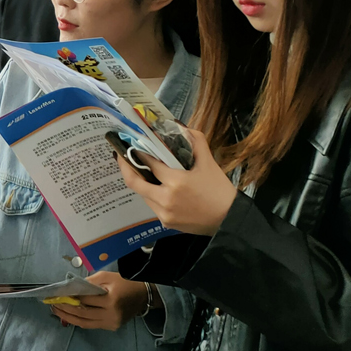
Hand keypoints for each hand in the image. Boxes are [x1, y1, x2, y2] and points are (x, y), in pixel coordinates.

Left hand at [50, 271, 151, 330]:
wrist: (144, 295)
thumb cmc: (125, 282)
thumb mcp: (107, 277)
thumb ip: (88, 283)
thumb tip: (70, 288)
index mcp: (111, 300)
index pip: (85, 300)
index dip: (69, 297)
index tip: (56, 294)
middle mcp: (111, 314)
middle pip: (82, 313)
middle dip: (65, 309)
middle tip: (52, 304)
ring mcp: (111, 323)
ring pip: (84, 323)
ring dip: (68, 317)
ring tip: (56, 311)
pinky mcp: (111, 327)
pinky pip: (91, 325)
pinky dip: (79, 320)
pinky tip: (69, 315)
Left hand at [116, 126, 236, 235]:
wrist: (230, 220)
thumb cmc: (220, 191)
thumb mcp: (209, 163)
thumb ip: (196, 143)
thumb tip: (182, 128)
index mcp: (176, 182)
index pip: (149, 164)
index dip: (139, 153)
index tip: (132, 144)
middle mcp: (165, 199)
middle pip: (134, 182)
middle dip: (124, 167)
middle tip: (120, 156)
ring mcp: (163, 213)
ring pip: (142, 194)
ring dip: (140, 182)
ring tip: (140, 170)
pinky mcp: (165, 222)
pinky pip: (152, 205)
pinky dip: (151, 194)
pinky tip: (155, 187)